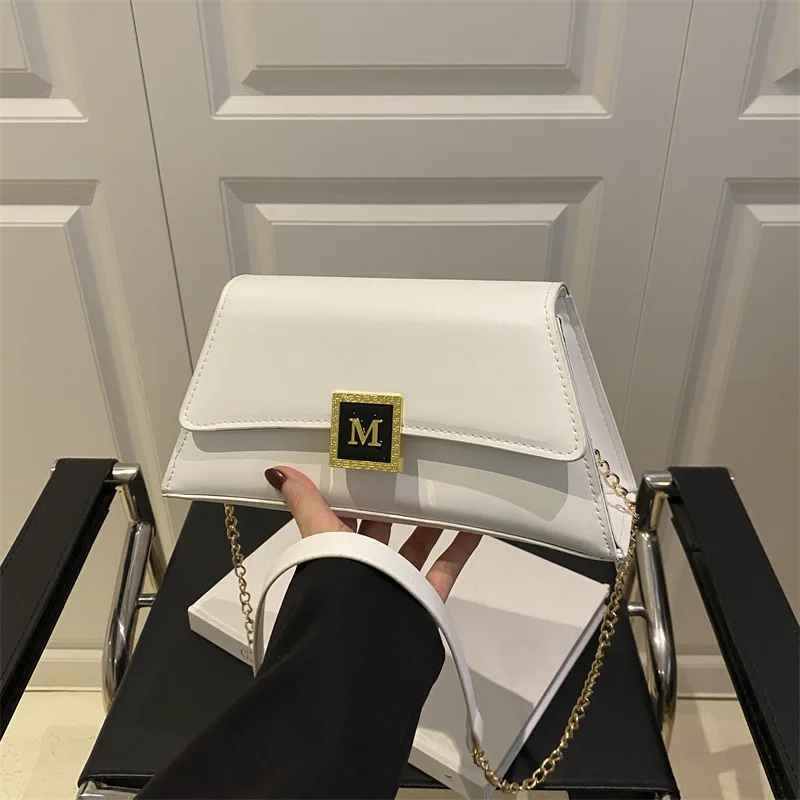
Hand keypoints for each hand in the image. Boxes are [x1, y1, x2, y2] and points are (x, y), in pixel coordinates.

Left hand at [265, 467, 479, 601]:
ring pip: (415, 547)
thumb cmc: (338, 582)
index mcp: (336, 553)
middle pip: (382, 530)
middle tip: (410, 471)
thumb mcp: (320, 534)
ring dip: (429, 522)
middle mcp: (364, 569)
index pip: (343, 517)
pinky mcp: (423, 598)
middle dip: (394, 504)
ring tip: (445, 492)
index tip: (368, 465)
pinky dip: (460, 548)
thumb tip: (275, 471)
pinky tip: (474, 525)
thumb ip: (304, 502)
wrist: (363, 644)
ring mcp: (395, 584)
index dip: (353, 494)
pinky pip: (445, 568)